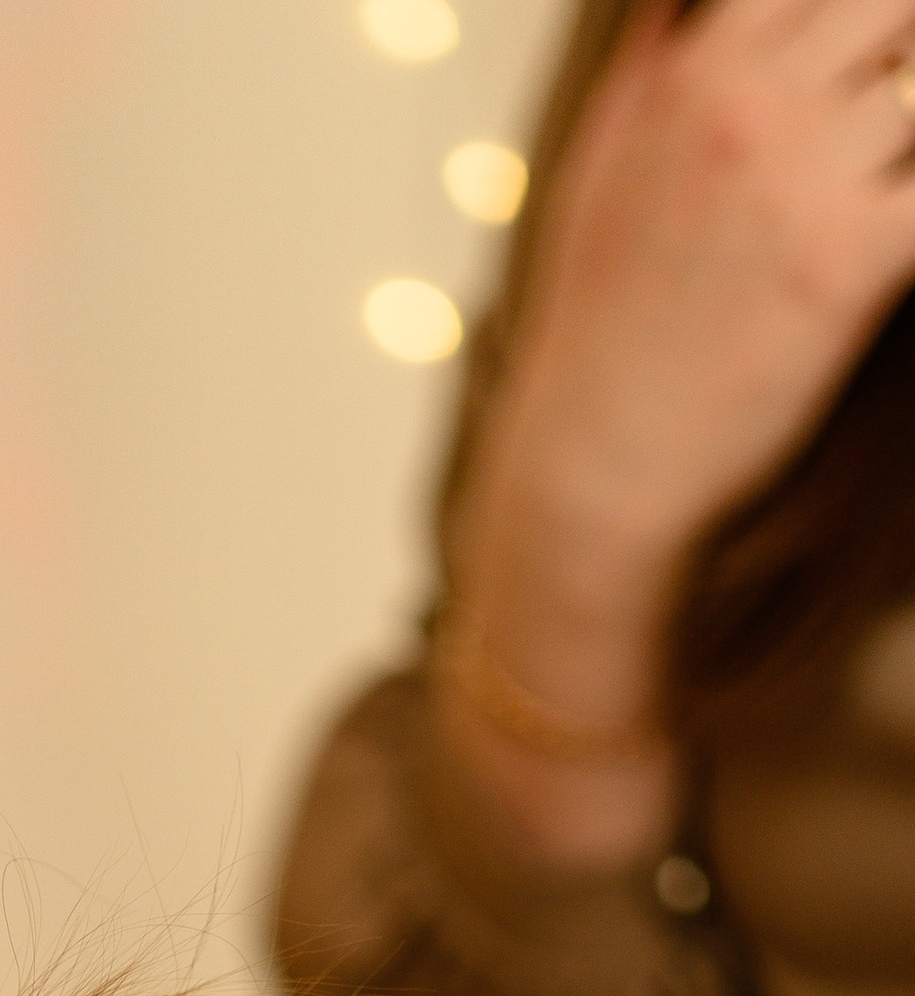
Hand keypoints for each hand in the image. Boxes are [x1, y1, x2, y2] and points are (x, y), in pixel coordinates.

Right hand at [490, 0, 914, 564]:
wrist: (595, 466)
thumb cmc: (596, 330)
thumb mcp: (598, 166)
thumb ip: (652, 62)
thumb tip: (678, 5)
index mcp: (699, 71)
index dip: (860, 17)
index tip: (865, 51)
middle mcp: (756, 107)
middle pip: (895, 8)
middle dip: (902, 54)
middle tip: (886, 115)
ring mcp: (811, 179)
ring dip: (911, 138)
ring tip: (881, 187)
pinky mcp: (859, 261)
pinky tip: (898, 232)